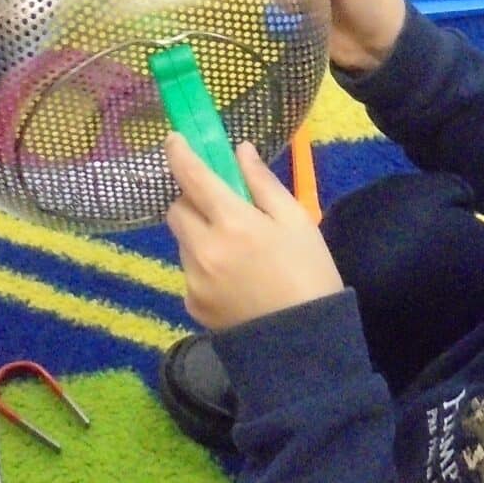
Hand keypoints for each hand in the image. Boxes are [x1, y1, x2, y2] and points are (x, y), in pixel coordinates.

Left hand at [164, 134, 342, 329]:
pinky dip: (204, 266)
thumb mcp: (296, 221)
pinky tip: (235, 280)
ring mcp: (193, 279)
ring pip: (182, 240)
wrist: (304, 343)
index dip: (179, 153)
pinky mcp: (192, 304)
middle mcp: (204, 249)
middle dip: (192, 200)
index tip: (174, 139)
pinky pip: (189, 271)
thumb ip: (262, 183)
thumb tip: (240, 151)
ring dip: (199, 234)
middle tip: (220, 206)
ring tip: (238, 252)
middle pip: (176, 209)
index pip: (192, 177)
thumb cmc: (309, 273)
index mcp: (233, 222)